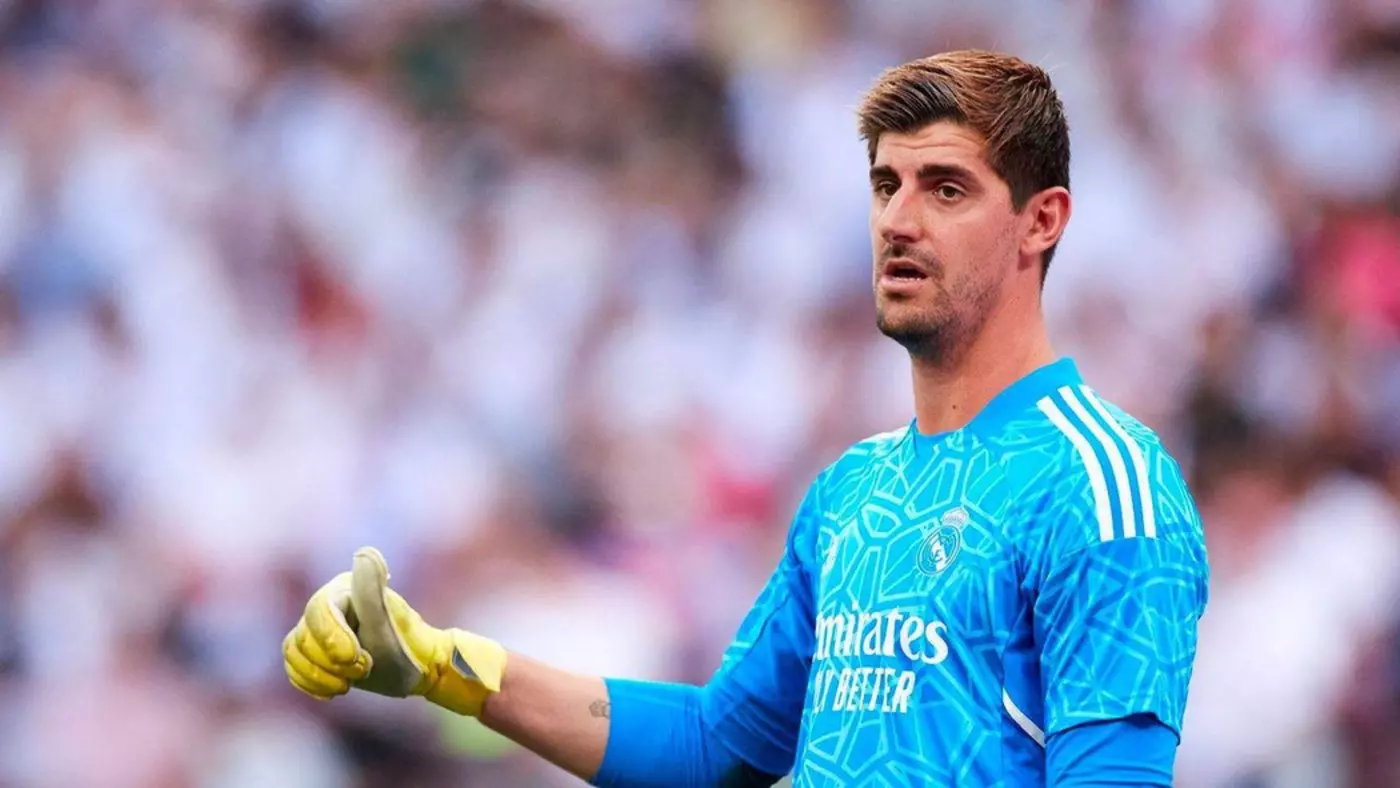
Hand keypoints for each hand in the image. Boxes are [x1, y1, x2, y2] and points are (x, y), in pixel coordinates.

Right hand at [283, 547, 507, 716]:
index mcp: (342, 589)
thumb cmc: (404, 646)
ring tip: (352, 682)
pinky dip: (310, 682)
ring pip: (294, 652)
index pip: (318, 610)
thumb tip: (364, 552)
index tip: (357, 658)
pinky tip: (335, 689)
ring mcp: (316, 629)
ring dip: (321, 675)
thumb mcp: (385, 622)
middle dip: (331, 662)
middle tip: (364, 670)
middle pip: (304, 636)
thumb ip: (369, 591)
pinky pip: (292, 666)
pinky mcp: (312, 651)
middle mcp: (326, 605)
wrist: (415, 670)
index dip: (332, 638)